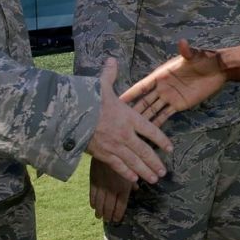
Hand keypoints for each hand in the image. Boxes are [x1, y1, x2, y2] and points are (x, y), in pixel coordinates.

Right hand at [84, 58, 172, 183]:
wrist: (69, 115)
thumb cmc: (86, 99)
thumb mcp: (100, 85)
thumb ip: (109, 75)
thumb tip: (112, 60)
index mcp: (128, 116)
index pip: (151, 130)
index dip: (162, 139)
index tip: (170, 147)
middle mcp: (125, 133)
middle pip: (145, 151)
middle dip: (155, 162)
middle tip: (163, 171)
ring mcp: (114, 146)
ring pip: (134, 162)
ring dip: (146, 171)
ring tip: (155, 178)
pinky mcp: (102, 154)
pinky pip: (118, 166)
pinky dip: (127, 174)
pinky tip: (134, 180)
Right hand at [89, 158, 134, 222]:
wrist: (108, 146)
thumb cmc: (124, 157)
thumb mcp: (132, 169)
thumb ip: (133, 181)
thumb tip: (136, 189)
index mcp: (124, 187)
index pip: (121, 205)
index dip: (118, 214)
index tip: (117, 219)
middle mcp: (112, 188)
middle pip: (110, 206)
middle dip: (109, 215)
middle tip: (108, 220)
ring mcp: (102, 185)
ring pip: (100, 203)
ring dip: (100, 211)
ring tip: (100, 217)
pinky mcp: (93, 180)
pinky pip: (92, 194)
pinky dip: (93, 201)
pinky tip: (93, 206)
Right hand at [121, 40, 226, 123]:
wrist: (219, 70)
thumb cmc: (205, 59)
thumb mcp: (196, 55)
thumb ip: (187, 51)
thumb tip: (182, 42)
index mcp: (162, 75)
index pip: (143, 85)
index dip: (131, 93)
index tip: (117, 100)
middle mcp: (162, 87)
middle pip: (144, 100)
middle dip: (132, 110)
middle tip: (119, 122)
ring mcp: (170, 97)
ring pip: (153, 109)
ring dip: (143, 119)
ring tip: (130, 131)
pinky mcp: (179, 105)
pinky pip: (166, 115)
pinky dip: (157, 123)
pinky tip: (149, 134)